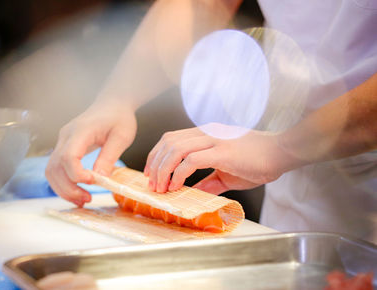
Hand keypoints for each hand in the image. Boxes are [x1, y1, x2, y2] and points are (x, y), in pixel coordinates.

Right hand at [46, 101, 136, 205]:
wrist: (112, 104)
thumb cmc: (119, 117)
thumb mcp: (122, 136)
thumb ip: (109, 157)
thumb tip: (100, 179)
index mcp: (81, 130)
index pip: (68, 156)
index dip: (77, 174)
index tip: (93, 182)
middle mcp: (66, 136)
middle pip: (55, 167)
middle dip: (68, 188)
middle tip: (86, 199)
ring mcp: (62, 142)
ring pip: (51, 171)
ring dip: (63, 189)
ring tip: (82, 200)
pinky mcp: (63, 147)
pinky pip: (56, 169)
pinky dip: (63, 184)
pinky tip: (77, 192)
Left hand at [144, 123, 294, 193]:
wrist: (282, 153)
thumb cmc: (258, 161)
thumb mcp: (227, 173)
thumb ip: (209, 182)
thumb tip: (194, 194)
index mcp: (206, 133)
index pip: (171, 138)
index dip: (156, 155)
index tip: (151, 172)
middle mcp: (206, 132)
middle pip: (168, 141)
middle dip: (155, 163)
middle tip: (152, 183)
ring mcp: (214, 140)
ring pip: (175, 149)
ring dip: (163, 169)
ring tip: (161, 187)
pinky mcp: (222, 152)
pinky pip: (191, 160)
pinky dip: (179, 174)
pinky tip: (176, 186)